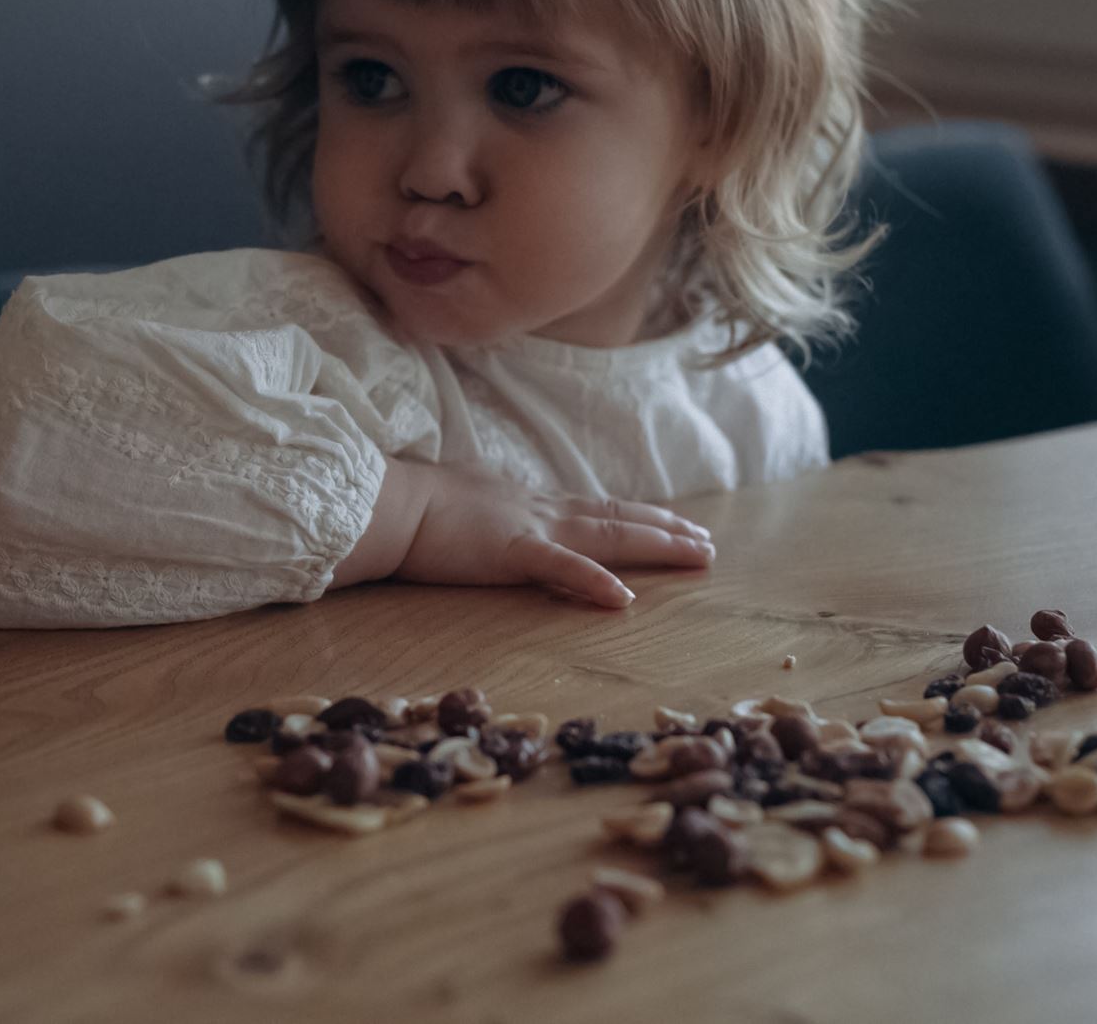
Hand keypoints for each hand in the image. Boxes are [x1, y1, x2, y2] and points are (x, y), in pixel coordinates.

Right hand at [393, 461, 713, 607]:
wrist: (389, 503)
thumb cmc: (415, 504)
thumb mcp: (467, 499)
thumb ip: (491, 507)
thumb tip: (494, 508)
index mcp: (530, 503)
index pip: (597, 508)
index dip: (639, 515)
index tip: (674, 522)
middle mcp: (542, 511)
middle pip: (618, 518)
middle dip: (667, 530)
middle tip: (707, 543)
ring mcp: (531, 529)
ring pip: (608, 534)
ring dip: (657, 544)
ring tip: (698, 554)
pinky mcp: (511, 552)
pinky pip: (561, 567)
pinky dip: (595, 580)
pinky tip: (626, 597)